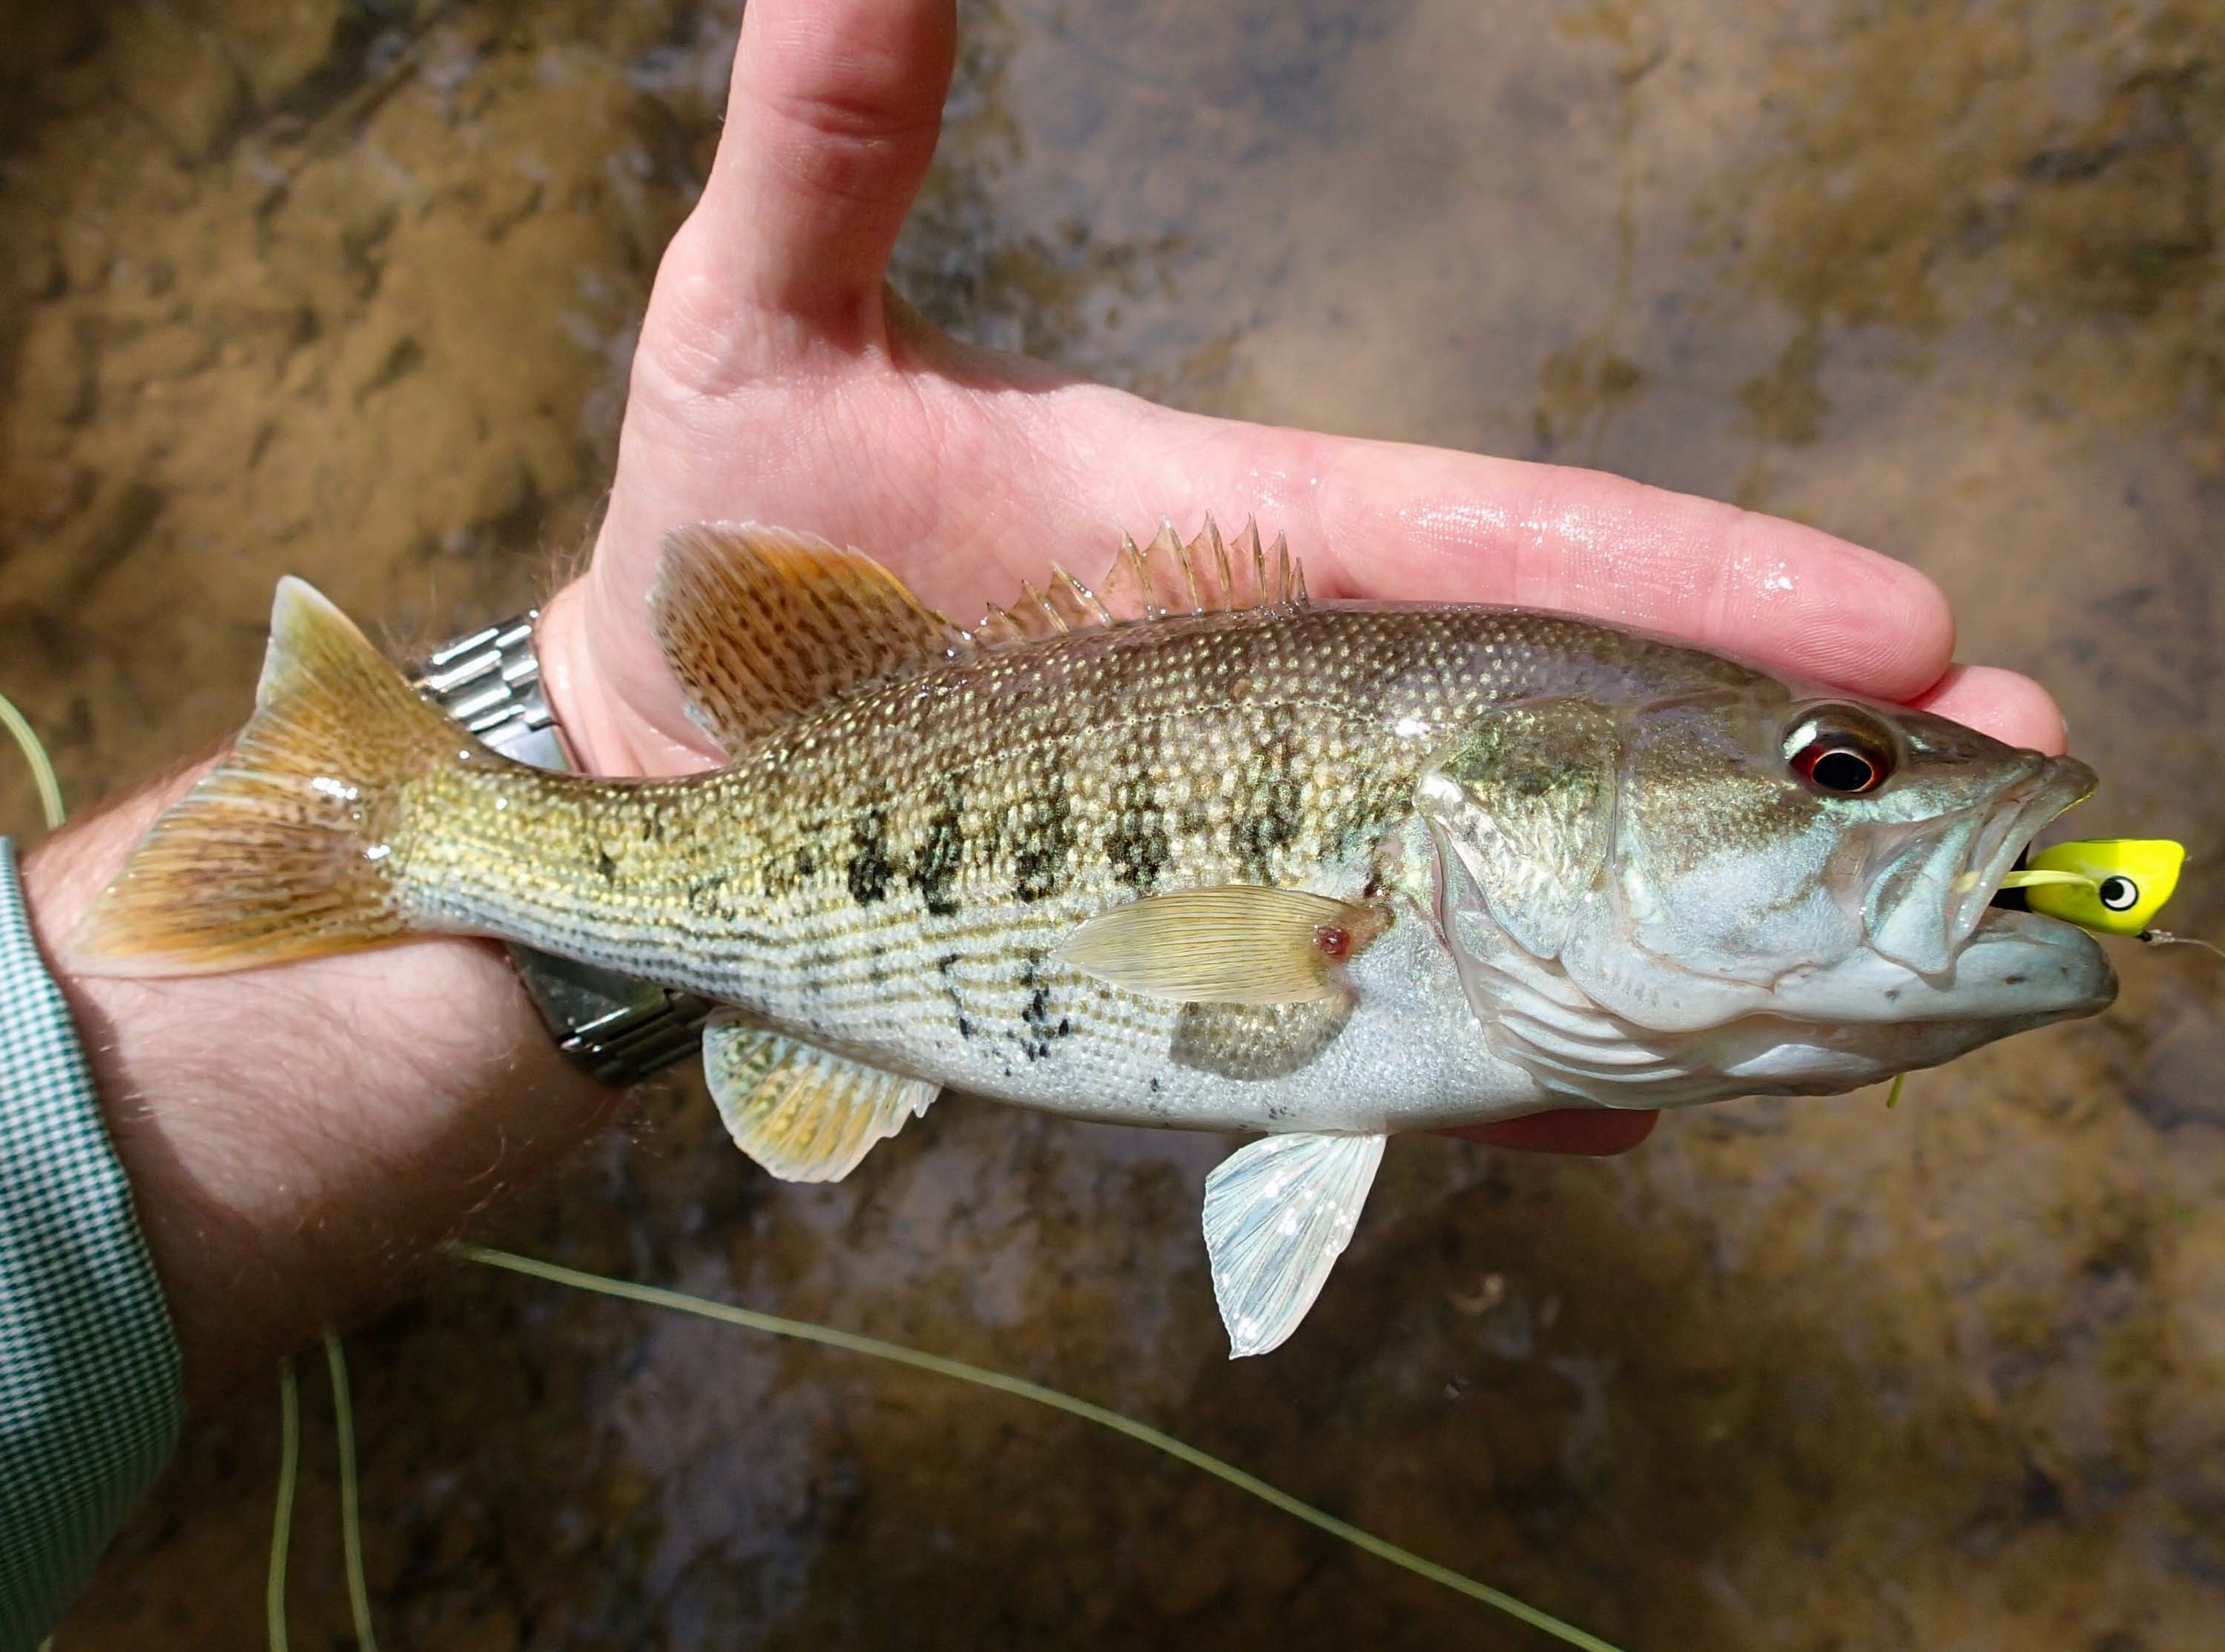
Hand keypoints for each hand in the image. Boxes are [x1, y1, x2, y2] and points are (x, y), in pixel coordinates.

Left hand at [537, 0, 2062, 1160]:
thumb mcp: (760, 331)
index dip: (1693, 576)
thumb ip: (835, 152)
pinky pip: (1371, 1060)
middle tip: (2043, 783)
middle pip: (1578, 744)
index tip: (1890, 617)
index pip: (1501, 545)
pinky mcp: (1197, 1001)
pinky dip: (1491, 1099)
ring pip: (1519, 924)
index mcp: (1245, 547)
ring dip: (1707, 965)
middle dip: (1798, 778)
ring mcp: (1262, 869)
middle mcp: (1291, 716)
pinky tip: (1625, 1135)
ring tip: (1903, 1001)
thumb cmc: (728, 549)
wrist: (672, 773)